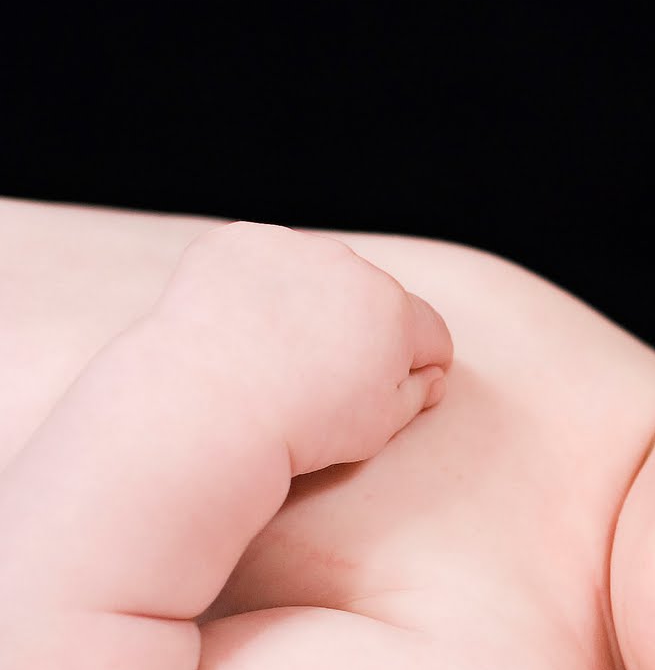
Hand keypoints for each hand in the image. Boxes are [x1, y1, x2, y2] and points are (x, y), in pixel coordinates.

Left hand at [149, 222, 454, 475]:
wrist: (208, 410)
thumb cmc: (300, 428)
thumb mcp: (379, 427)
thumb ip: (415, 395)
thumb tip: (432, 376)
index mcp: (396, 311)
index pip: (429, 330)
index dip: (421, 363)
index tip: (396, 384)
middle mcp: (350, 266)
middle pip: (371, 296)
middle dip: (361, 327)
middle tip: (321, 375)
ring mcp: (291, 248)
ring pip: (314, 273)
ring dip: (308, 300)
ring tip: (273, 351)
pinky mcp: (235, 242)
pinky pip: (258, 259)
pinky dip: (253, 286)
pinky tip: (237, 328)